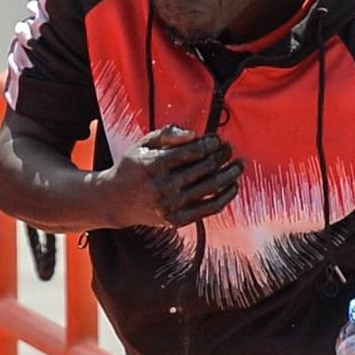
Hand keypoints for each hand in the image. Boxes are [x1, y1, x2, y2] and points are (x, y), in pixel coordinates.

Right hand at [96, 126, 242, 228]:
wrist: (115, 201)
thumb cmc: (132, 167)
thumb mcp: (143, 144)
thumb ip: (168, 134)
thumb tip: (194, 135)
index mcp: (154, 165)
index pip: (192, 152)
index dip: (210, 144)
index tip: (218, 140)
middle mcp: (163, 186)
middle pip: (204, 168)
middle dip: (222, 156)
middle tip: (230, 149)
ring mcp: (171, 205)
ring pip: (211, 188)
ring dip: (230, 175)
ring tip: (239, 166)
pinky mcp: (177, 220)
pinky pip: (209, 208)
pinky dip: (226, 197)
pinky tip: (234, 186)